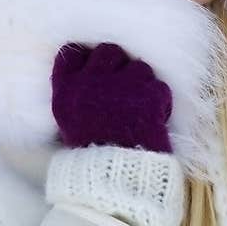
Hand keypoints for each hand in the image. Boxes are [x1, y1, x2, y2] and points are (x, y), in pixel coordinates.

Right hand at [50, 42, 172, 152]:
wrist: (116, 174)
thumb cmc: (89, 153)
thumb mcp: (68, 122)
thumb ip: (74, 95)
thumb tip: (86, 77)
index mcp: (67, 88)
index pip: (71, 54)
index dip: (85, 57)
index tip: (93, 66)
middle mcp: (92, 79)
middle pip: (108, 51)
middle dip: (117, 64)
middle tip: (122, 83)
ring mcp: (123, 83)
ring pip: (138, 66)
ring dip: (141, 82)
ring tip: (139, 105)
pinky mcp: (149, 93)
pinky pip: (159, 86)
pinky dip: (159, 99)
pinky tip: (153, 115)